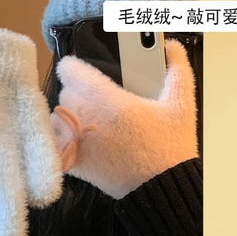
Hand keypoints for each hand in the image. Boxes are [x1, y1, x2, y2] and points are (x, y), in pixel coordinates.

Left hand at [50, 39, 198, 198]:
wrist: (161, 190)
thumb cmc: (169, 148)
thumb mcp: (180, 105)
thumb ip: (178, 70)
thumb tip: (171, 44)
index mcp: (106, 99)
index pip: (69, 68)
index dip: (77, 66)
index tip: (86, 70)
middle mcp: (84, 117)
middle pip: (65, 90)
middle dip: (79, 90)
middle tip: (99, 96)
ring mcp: (75, 141)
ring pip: (58, 115)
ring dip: (70, 113)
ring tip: (92, 118)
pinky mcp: (72, 161)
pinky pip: (55, 140)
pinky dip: (63, 137)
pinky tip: (81, 137)